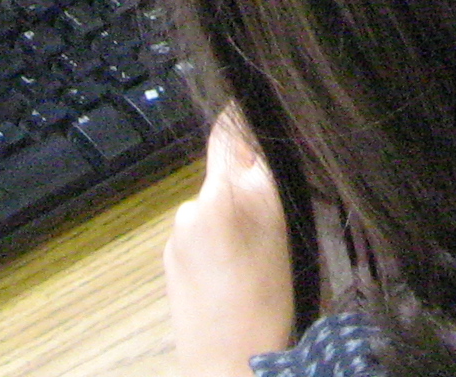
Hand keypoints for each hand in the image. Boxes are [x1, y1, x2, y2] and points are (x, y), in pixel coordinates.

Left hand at [166, 109, 297, 376]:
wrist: (229, 361)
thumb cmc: (272, 298)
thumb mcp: (286, 225)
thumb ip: (267, 174)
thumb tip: (260, 128)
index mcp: (233, 187)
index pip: (230, 125)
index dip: (243, 113)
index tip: (258, 105)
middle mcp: (199, 199)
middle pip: (223, 167)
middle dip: (244, 179)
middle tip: (271, 214)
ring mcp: (180, 228)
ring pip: (212, 201)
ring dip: (228, 214)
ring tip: (251, 254)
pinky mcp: (170, 255)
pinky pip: (198, 231)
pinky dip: (214, 240)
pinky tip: (230, 270)